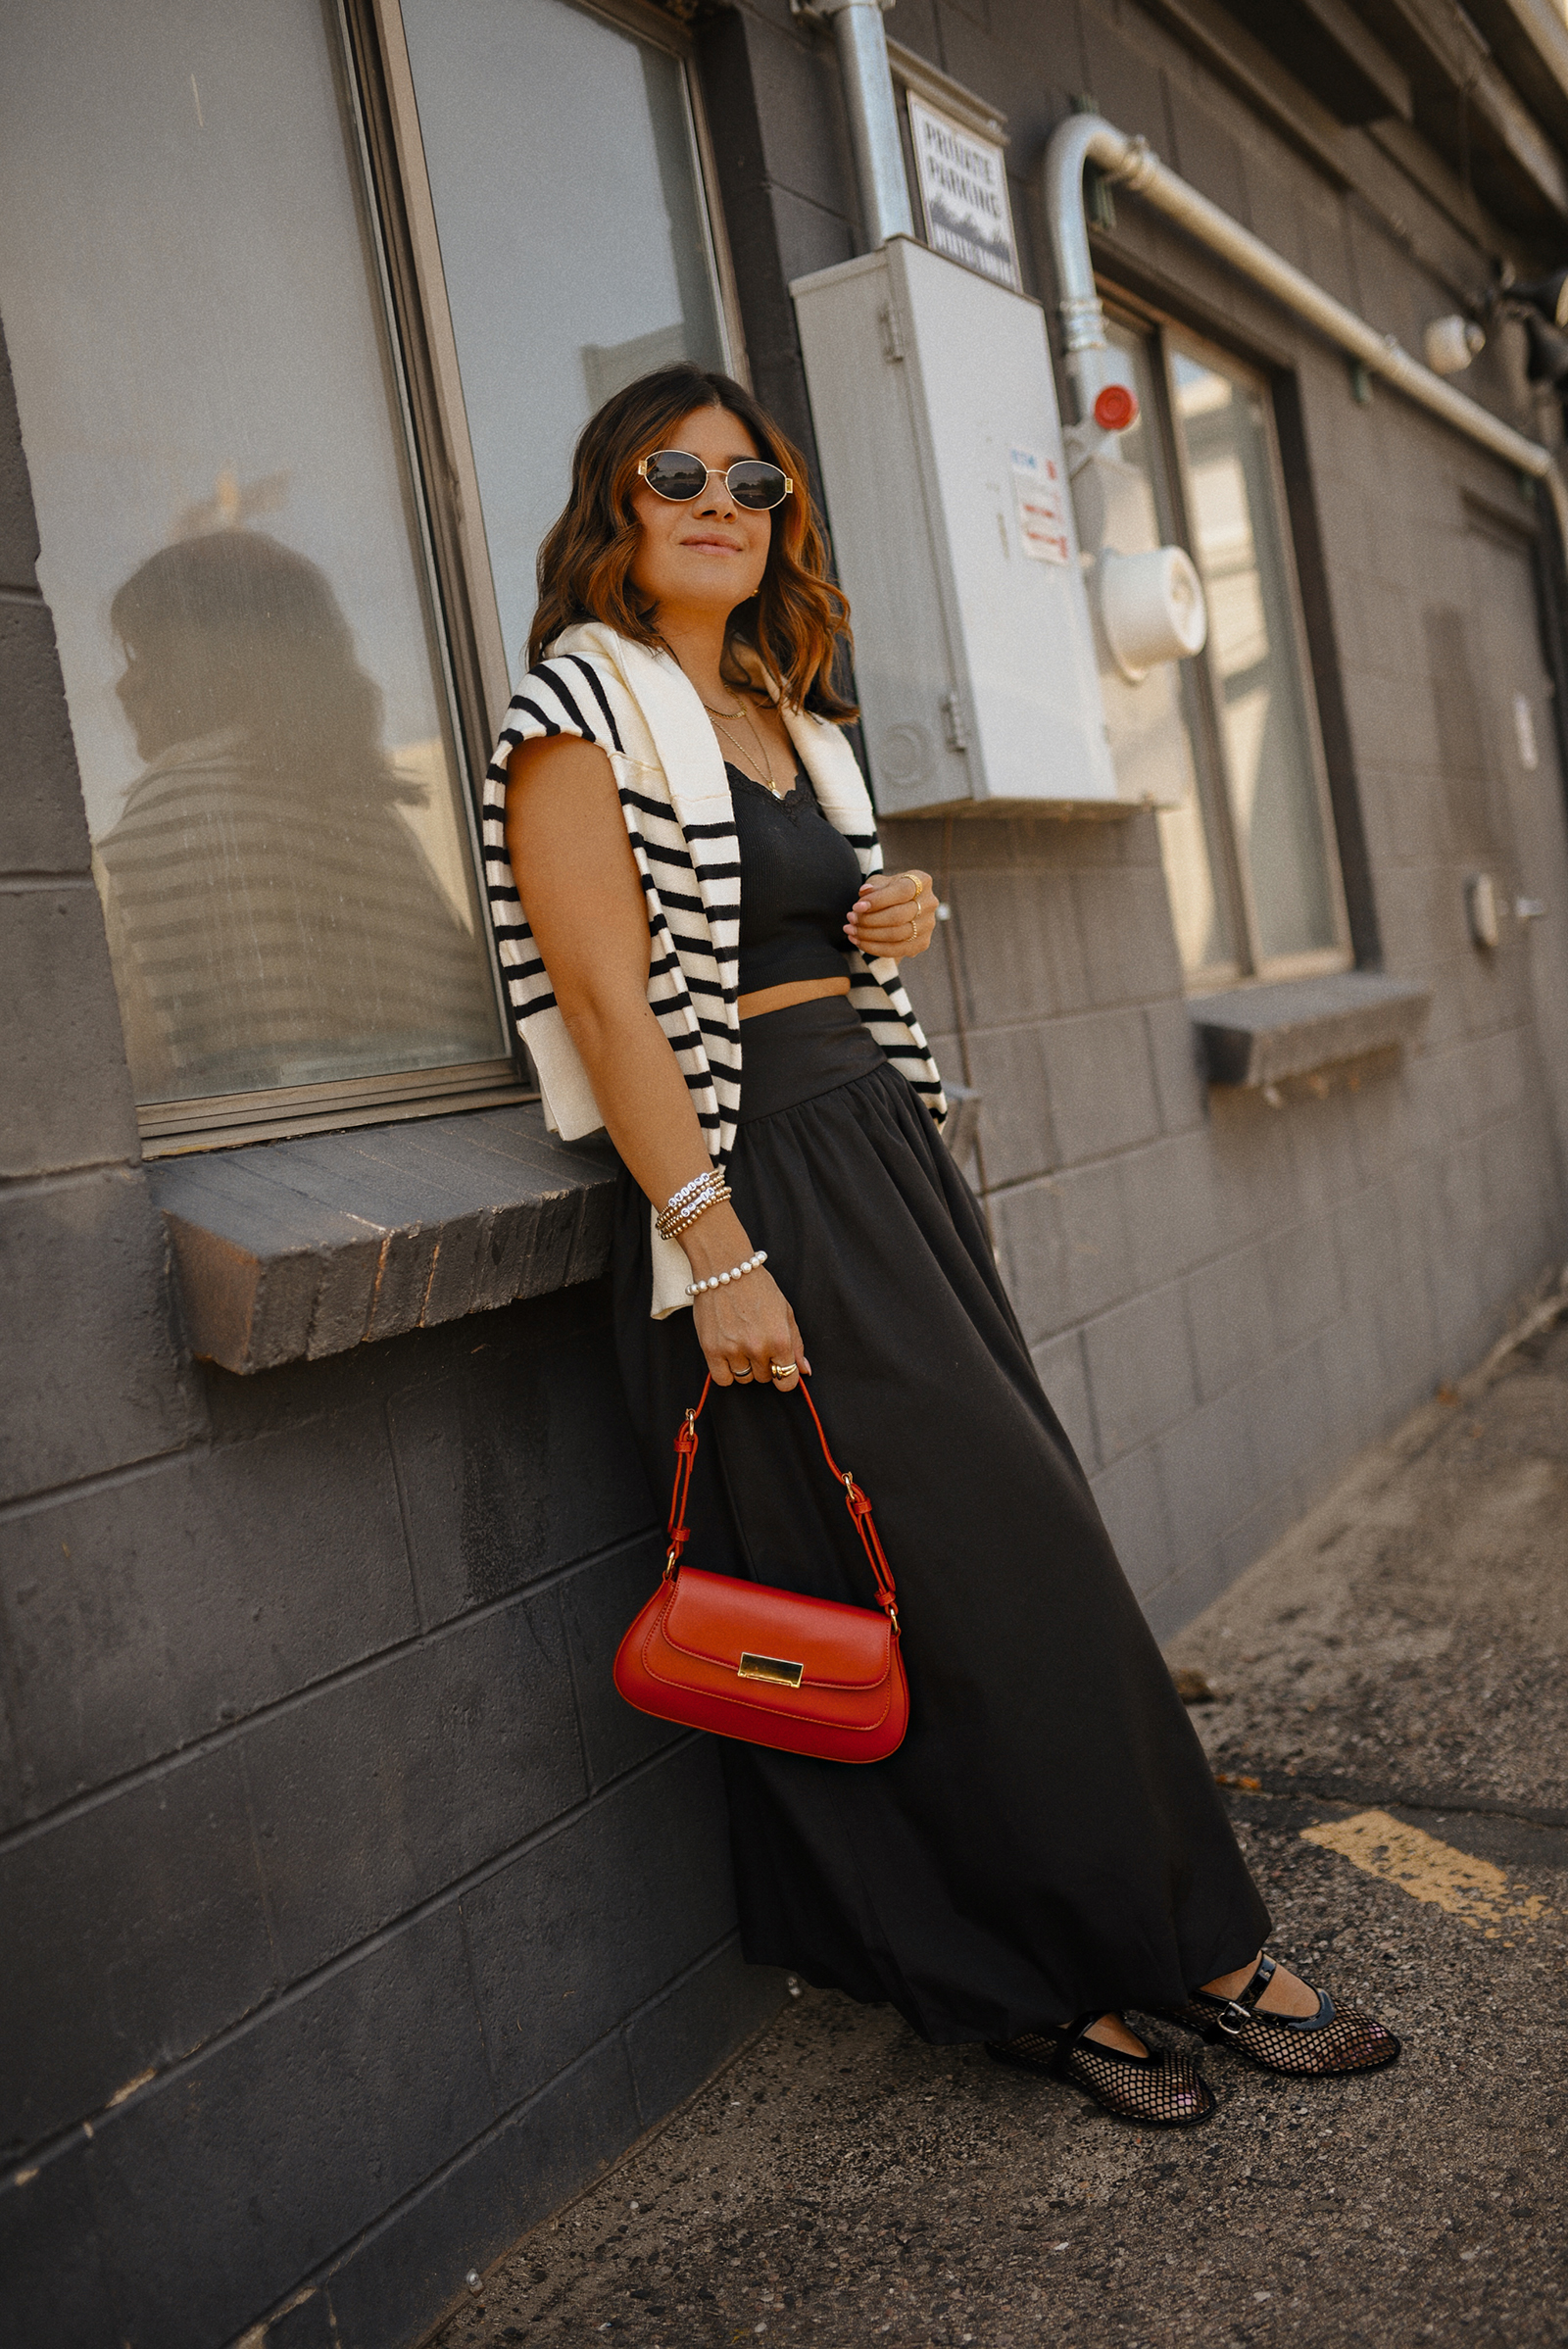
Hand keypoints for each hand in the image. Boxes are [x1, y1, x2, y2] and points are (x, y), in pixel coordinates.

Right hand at [693, 1267, 810, 1389]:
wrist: (725, 1268)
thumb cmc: (757, 1287)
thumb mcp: (785, 1311)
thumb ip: (796, 1344)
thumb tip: (804, 1370)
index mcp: (780, 1339)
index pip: (787, 1380)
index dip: (785, 1376)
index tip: (779, 1368)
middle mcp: (757, 1348)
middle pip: (764, 1378)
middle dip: (763, 1364)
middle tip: (756, 1341)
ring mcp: (733, 1349)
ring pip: (744, 1379)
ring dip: (745, 1367)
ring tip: (741, 1343)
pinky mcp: (711, 1349)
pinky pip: (722, 1379)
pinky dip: (726, 1372)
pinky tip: (728, 1354)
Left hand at [845, 868, 937, 961]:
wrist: (898, 906)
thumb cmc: (887, 891)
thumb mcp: (880, 883)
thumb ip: (873, 886)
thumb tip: (864, 893)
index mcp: (922, 881)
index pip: (902, 891)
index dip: (878, 900)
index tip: (856, 906)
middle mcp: (930, 903)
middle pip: (898, 916)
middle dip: (869, 920)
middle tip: (850, 919)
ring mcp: (928, 925)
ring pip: (896, 935)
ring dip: (868, 935)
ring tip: (850, 930)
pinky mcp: (922, 943)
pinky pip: (896, 950)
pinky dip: (874, 948)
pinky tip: (858, 942)